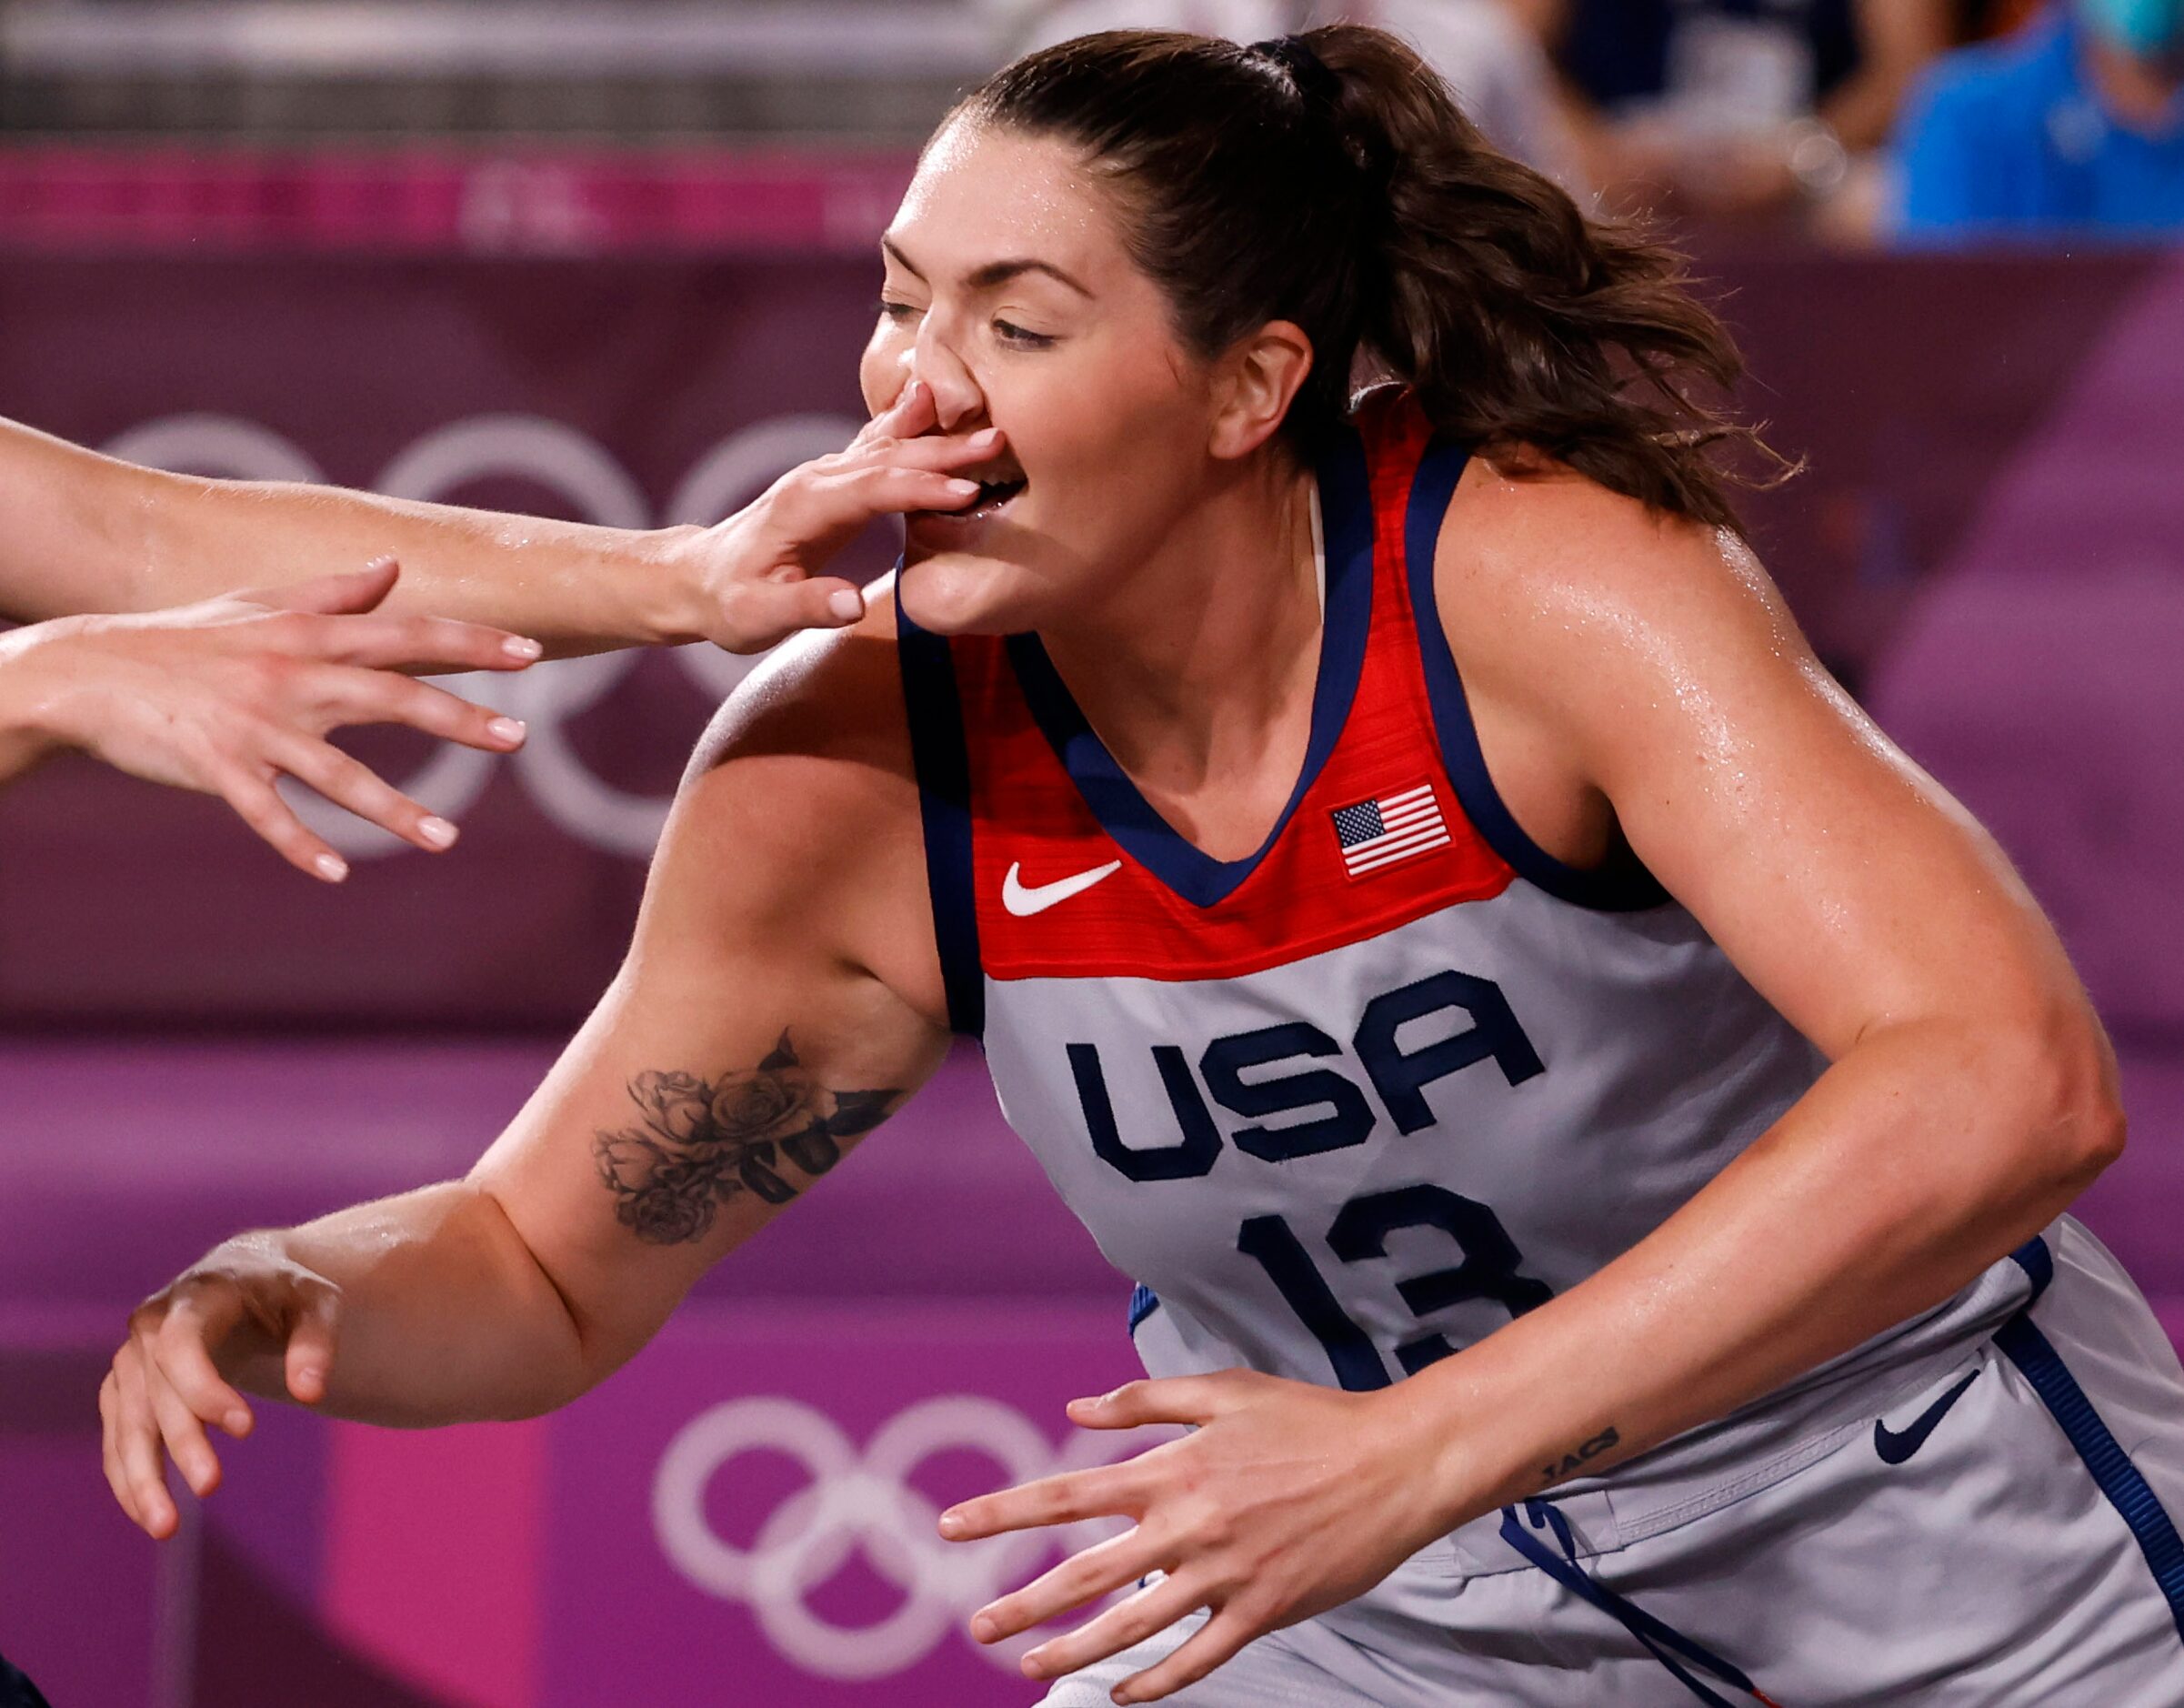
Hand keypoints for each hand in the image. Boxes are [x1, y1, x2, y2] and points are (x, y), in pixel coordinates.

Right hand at [0, 558, 535, 878]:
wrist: (88, 669)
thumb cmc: (186, 637)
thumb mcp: (260, 604)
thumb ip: (334, 592)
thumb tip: (393, 568)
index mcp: (308, 635)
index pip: (406, 633)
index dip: (471, 642)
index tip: (532, 653)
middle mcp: (290, 675)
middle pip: (389, 696)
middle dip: (458, 717)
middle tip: (520, 739)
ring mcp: (254, 725)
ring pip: (336, 771)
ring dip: (395, 808)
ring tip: (446, 840)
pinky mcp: (216, 767)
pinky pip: (266, 813)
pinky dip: (300, 843)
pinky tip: (338, 872)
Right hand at [100, 1235, 341, 1539]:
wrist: (243, 1276)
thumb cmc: (285, 1291)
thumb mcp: (317, 1302)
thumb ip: (316, 1342)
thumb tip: (311, 1393)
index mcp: (194, 1296)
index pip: (182, 1345)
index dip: (204, 1388)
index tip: (246, 1429)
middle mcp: (150, 1327)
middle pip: (156, 1393)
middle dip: (183, 1442)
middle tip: (211, 1486)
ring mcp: (131, 1360)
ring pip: (128, 1425)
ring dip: (141, 1477)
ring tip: (166, 1527)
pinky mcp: (125, 1389)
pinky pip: (119, 1439)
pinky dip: (129, 1477)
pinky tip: (151, 1516)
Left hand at [672, 380, 1001, 648]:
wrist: (701, 578)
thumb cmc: (730, 601)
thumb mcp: (758, 615)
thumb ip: (806, 605)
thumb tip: (854, 604)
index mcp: (805, 507)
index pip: (873, 490)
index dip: (921, 489)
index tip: (968, 492)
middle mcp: (818, 480)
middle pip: (889, 457)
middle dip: (945, 451)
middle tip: (999, 441)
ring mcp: (827, 475)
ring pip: (888, 447)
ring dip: (938, 437)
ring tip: (989, 428)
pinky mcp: (835, 482)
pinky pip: (880, 448)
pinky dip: (913, 430)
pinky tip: (936, 407)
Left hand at [939, 1370, 1453, 1703]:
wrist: (1394, 1463)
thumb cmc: (1310, 1419)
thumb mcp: (1225, 1390)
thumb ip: (1146, 1401)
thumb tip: (1077, 1409)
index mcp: (1173, 1468)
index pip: (1067, 1493)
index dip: (1003, 1513)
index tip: (950, 1527)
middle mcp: (1189, 1524)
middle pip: (1086, 1573)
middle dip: (1023, 1602)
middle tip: (975, 1624)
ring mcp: (1226, 1574)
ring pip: (1132, 1626)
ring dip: (1074, 1651)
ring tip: (1029, 1667)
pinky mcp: (1263, 1610)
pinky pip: (1197, 1656)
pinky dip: (1157, 1681)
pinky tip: (1125, 1695)